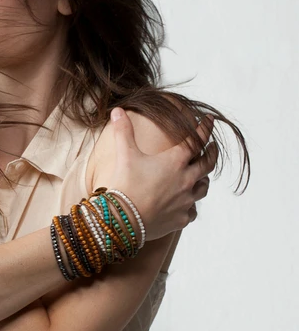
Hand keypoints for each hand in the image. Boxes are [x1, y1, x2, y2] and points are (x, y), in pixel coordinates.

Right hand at [95, 108, 216, 240]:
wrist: (123, 220)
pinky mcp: (181, 218)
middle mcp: (186, 180)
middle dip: (212, 152)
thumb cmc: (125, 185)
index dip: (204, 128)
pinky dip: (191, 204)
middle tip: (213, 146)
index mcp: (175, 161)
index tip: (210, 120)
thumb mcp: (125, 154)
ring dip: (203, 179)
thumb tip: (117, 110)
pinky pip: (192, 210)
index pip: (196, 140)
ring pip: (204, 187)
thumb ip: (123, 131)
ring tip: (201, 175)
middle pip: (208, 164)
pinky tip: (185, 204)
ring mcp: (186, 201)